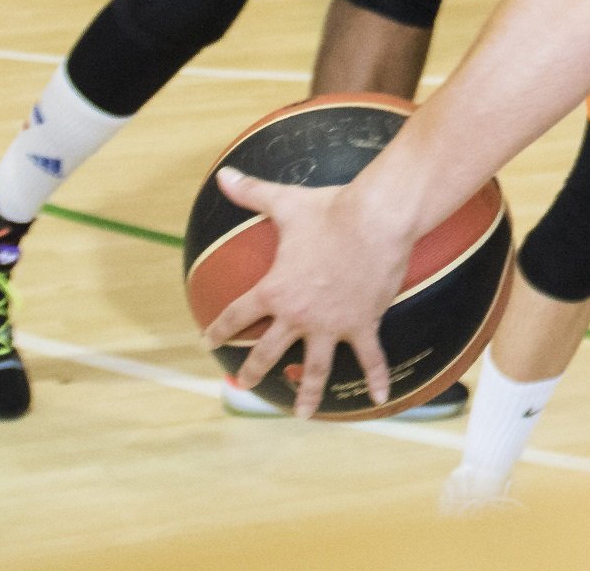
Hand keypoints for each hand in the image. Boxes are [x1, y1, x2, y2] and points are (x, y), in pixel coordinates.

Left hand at [200, 167, 409, 419]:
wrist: (377, 220)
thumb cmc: (331, 210)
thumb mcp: (286, 203)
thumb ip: (252, 193)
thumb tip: (223, 175)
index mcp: (275, 290)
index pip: (238, 314)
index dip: (220, 328)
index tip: (207, 340)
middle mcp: (299, 315)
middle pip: (268, 351)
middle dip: (253, 370)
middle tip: (244, 385)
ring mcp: (331, 324)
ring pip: (314, 367)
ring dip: (306, 393)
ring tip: (300, 414)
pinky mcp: (363, 323)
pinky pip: (370, 357)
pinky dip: (377, 378)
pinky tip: (381, 398)